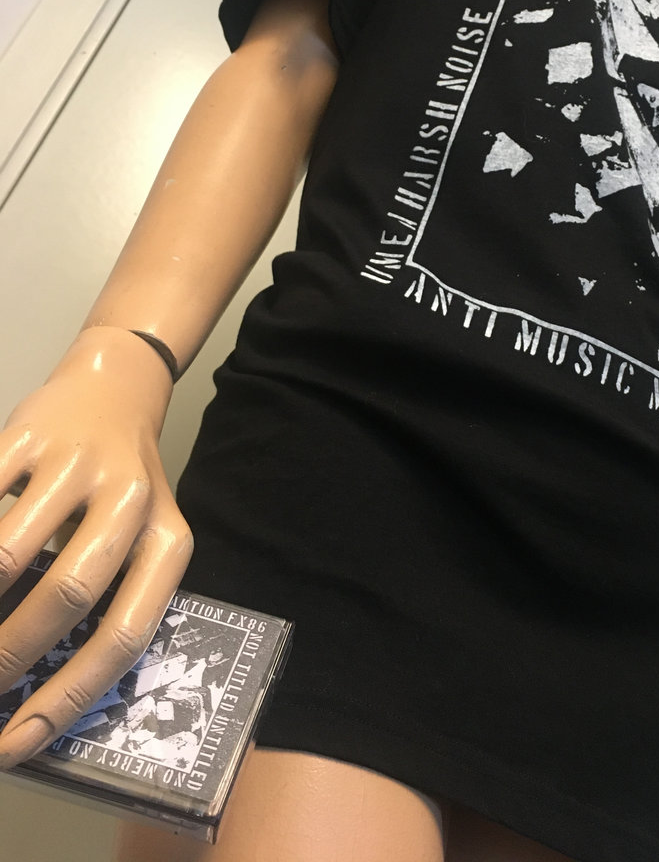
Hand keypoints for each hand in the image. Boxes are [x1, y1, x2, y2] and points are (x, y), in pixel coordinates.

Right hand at [0, 327, 192, 768]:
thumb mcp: (140, 539)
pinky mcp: (26, 435)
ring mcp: (78, 463)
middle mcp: (132, 499)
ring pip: (8, 553)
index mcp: (168, 539)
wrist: (115, 389)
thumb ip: (108, 598)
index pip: (126, 633)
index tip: (17, 743)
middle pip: (68, 596)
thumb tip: (39, 692)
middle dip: (8, 658)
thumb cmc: (123, 488)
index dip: (69, 696)